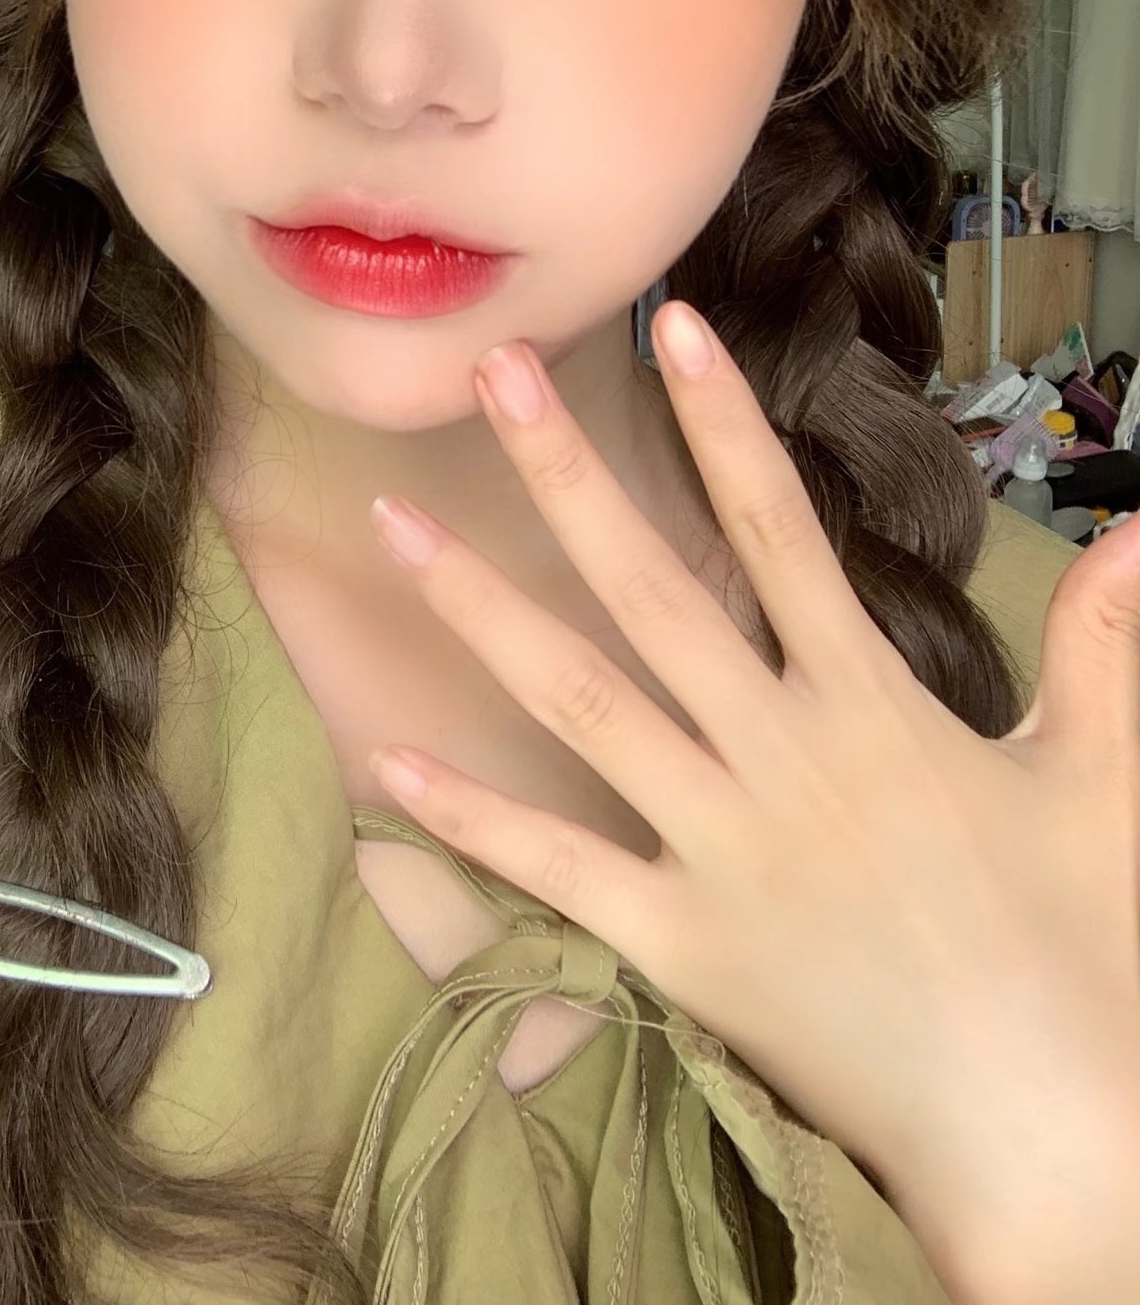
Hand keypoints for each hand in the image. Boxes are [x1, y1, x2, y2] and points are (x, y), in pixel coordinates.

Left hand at [365, 300, 1139, 1289]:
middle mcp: (779, 753)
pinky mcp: (681, 944)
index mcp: (871, 703)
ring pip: (580, 701)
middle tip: (490, 371)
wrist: (1048, 1131)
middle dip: (566, 471)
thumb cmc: (1080, 955)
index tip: (670, 326)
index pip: (780, 528)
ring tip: (396, 527)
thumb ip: (1106, 650)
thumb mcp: (1103, 785)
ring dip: (483, 610)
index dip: (722, 422)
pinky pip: (560, 869)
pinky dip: (475, 821)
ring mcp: (719, 845)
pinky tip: (389, 764)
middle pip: (650, 586)